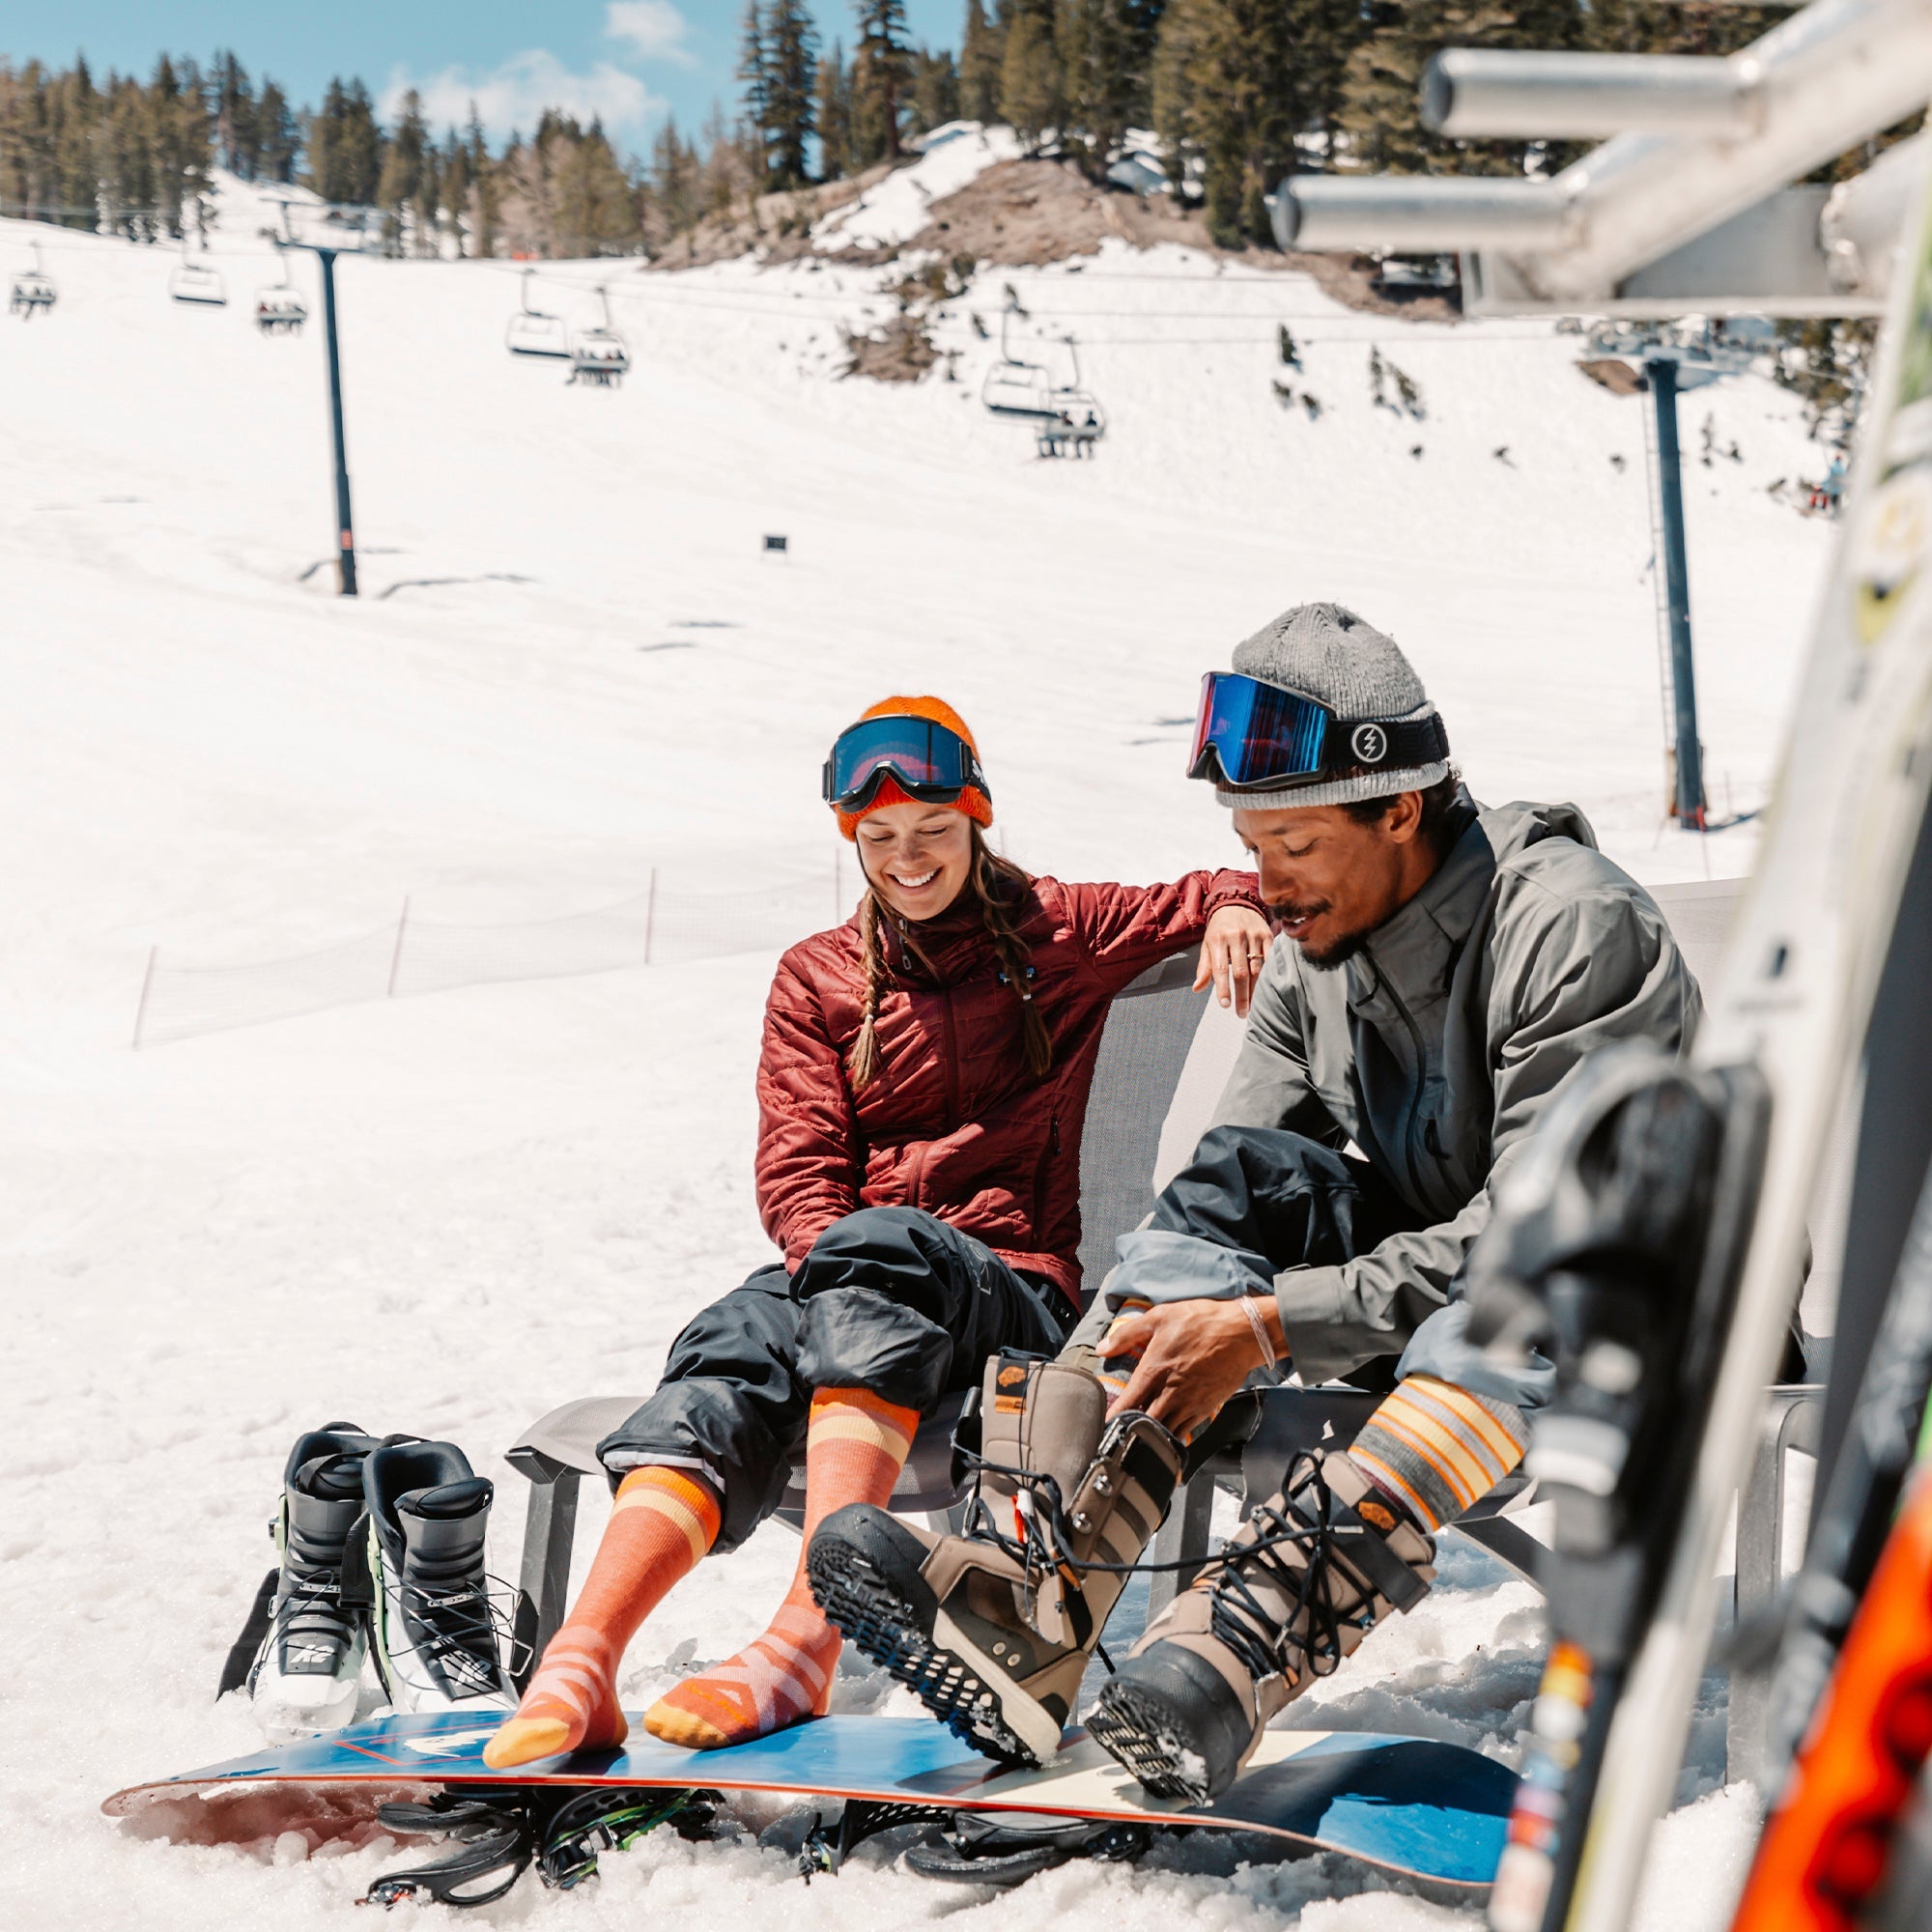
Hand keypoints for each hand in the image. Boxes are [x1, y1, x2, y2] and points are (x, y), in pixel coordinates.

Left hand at [1100, 1296, 1284, 1439]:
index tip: (1103, 1426)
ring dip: (1150, 1437)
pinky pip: (1183, 1432)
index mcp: (1153, 1371)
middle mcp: (1169, 1393)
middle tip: (1118, 1435)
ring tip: (1138, 1439)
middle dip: (1129, 1431)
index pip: (1127, 1403)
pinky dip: (1171, 1437)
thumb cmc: (1201, 1322)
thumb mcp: (1159, 1317)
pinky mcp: (1205, 1409)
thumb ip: (1127, 1334)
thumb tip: (1102, 1348)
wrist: (1242, 1333)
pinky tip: (1164, 1436)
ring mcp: (1189, 1404)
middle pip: (1143, 1424)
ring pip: (1163, 1433)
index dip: (1112, 1418)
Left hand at [1197, 906, 1272, 1017]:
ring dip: (1256, 990)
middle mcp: (1236, 937)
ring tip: (1253, 1005)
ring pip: (1257, 968)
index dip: (1223, 988)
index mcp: (1218, 940)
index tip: (1225, 1005)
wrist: (1236, 904)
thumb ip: (1204, 967)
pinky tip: (1268, 989)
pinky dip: (1269, 975)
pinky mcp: (1268, 935)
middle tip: (1242, 1013)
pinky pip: (1270, 958)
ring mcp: (1254, 936)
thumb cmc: (1219, 930)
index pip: (1220, 969)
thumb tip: (1197, 989)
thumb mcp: (1207, 945)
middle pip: (1241, 972)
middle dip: (1241, 995)